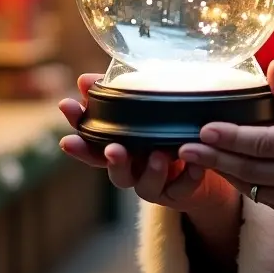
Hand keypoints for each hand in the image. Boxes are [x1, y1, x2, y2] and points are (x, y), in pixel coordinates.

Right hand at [58, 74, 235, 216]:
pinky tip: (196, 165)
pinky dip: (189, 178)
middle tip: (113, 149)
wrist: (206, 164)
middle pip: (115, 172)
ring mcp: (157, 185)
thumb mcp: (147, 112)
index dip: (79, 134)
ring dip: (151, 172)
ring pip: (146, 187)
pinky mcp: (181, 193)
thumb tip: (85, 79)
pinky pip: (183, 189)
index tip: (67, 110)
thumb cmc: (169, 133)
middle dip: (113, 161)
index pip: (94, 146)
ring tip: (158, 156)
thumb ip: (119, 97)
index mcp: (124, 150)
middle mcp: (136, 170)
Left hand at [178, 59, 273, 237]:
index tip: (204, 129)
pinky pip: (263, 199)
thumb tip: (272, 67)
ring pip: (251, 186)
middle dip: (213, 156)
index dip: (230, 136)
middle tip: (184, 148)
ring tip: (198, 160)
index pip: (261, 141)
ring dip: (223, 172)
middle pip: (248, 166)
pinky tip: (230, 174)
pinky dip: (246, 186)